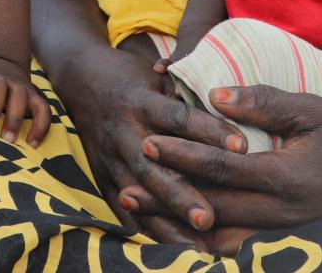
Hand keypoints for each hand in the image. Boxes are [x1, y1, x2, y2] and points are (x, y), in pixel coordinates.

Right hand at [58, 41, 243, 245]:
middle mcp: (123, 132)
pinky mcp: (101, 174)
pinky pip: (120, 207)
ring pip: (137, 194)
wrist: (80, 77)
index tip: (242, 147)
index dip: (209, 131)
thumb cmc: (130, 74)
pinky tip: (168, 247)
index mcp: (140, 101)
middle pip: (153, 167)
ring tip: (194, 246)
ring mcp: (109, 156)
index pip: (179, 118)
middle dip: (180, 195)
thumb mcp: (158, 75)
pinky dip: (143, 227)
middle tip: (208, 219)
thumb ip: (188, 95)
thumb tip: (232, 107)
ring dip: (164, 221)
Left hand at [126, 85, 321, 246]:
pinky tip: (181, 224)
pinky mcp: (284, 230)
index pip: (220, 168)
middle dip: (166, 198)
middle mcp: (281, 211)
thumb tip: (213, 95)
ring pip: (222, 230)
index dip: (181, 155)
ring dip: (180, 221)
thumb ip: (262, 103)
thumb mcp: (310, 109)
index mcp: (286, 177)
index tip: (148, 141)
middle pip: (211, 208)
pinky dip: (207, 232)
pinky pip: (238, 236)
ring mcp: (283, 226)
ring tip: (142, 211)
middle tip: (126, 187)